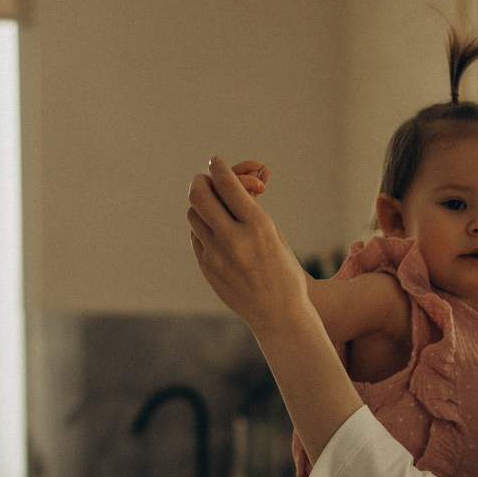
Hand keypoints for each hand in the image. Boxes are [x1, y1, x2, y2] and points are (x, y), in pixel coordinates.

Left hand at [187, 156, 307, 329]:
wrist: (279, 315)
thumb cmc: (284, 270)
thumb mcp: (275, 235)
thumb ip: (250, 209)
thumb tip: (228, 182)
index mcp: (259, 226)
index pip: (227, 183)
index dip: (219, 166)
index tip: (216, 161)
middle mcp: (234, 239)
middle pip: (199, 194)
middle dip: (201, 180)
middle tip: (206, 179)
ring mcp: (216, 255)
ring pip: (194, 214)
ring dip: (202, 205)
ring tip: (215, 208)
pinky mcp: (207, 268)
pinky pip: (196, 237)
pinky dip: (204, 229)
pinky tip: (217, 233)